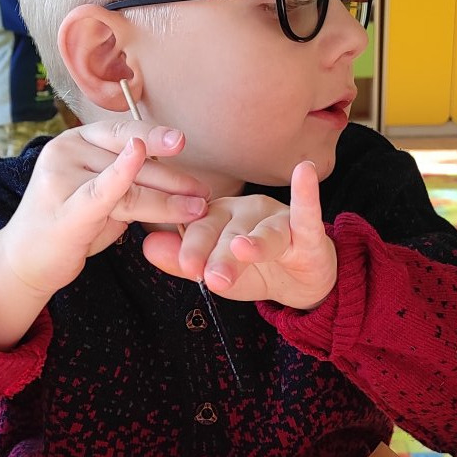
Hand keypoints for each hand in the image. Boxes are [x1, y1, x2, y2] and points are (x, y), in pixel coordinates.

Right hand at [0, 120, 208, 348]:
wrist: (28, 259)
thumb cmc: (70, 224)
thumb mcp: (103, 196)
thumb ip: (130, 181)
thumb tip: (178, 179)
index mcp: (76, 140)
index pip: (121, 134)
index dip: (153, 134)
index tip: (181, 141)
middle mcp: (66, 150)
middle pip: (131, 160)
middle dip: (171, 177)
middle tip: (201, 191)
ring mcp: (61, 178)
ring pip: (128, 187)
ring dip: (166, 199)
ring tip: (195, 208)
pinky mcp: (65, 209)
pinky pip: (102, 191)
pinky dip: (122, 175)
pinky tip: (138, 157)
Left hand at [142, 160, 337, 310]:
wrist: (301, 282)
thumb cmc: (256, 272)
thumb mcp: (215, 272)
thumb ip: (183, 261)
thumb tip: (147, 246)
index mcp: (218, 218)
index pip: (200, 230)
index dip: (193, 248)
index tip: (187, 268)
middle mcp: (246, 211)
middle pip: (229, 232)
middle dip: (219, 254)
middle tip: (210, 275)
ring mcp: (277, 218)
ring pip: (263, 232)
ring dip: (253, 244)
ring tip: (242, 250)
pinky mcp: (309, 231)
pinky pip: (306, 213)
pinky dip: (306, 195)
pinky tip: (304, 174)